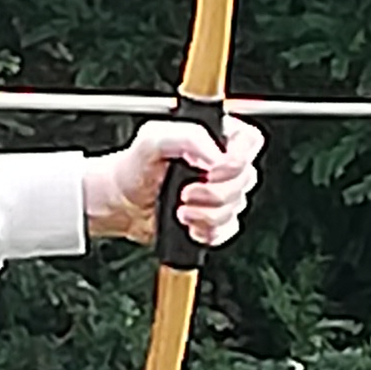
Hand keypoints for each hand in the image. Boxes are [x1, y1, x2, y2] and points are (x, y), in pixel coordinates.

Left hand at [83, 111, 263, 254]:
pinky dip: (208, 232)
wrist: (121, 202)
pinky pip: (228, 230)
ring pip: (237, 208)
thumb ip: (188, 137)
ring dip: (207, 214)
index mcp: (214, 138)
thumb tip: (216, 156)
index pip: (250, 141)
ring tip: (180, 209)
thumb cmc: (134, 167)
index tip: (212, 170)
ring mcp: (221, 193)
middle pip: (246, 179)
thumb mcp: (153, 139)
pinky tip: (188, 225)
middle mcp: (221, 164)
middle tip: (186, 192)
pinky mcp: (215, 219)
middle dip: (215, 192)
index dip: (237, 159)